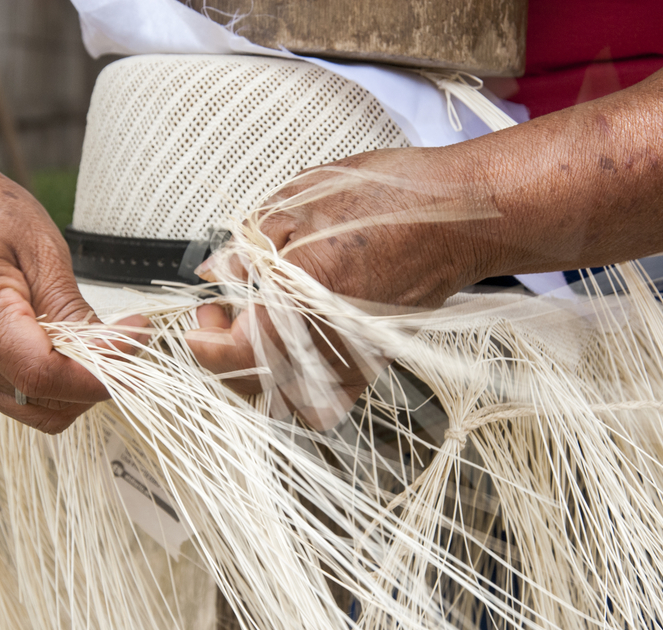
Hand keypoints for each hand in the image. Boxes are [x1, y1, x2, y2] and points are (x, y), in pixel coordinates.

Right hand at [0, 160, 146, 432]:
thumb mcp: (41, 247)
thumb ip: (73, 309)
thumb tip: (115, 352)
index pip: (41, 375)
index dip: (97, 374)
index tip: (135, 342)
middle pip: (40, 400)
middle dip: (92, 382)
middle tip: (126, 339)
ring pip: (33, 409)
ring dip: (74, 386)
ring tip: (95, 340)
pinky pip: (17, 396)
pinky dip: (51, 382)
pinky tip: (64, 345)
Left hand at [185, 148, 499, 426]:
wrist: (464, 219)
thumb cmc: (396, 200)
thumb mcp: (306, 199)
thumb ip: (253, 241)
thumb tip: (219, 268)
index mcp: (303, 293)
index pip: (233, 350)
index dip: (203, 339)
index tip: (199, 316)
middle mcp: (327, 337)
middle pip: (251, 383)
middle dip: (220, 354)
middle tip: (219, 313)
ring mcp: (353, 357)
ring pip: (282, 397)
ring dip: (254, 372)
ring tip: (252, 330)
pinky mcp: (373, 362)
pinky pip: (323, 398)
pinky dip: (294, 384)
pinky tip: (290, 345)